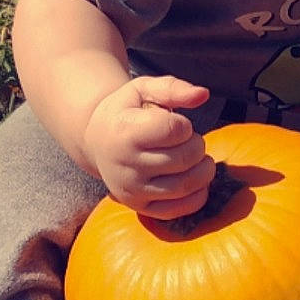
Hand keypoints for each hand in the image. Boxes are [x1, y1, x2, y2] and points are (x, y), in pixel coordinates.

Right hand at [82, 77, 214, 218]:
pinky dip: (198, 196)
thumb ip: (172, 88)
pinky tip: (195, 179)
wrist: (96, 141)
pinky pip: (179, 210)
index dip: (185, 125)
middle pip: (185, 157)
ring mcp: (132, 189)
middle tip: (188, 140)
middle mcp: (125, 164)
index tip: (176, 124)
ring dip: (204, 170)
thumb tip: (203, 94)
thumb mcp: (142, 89)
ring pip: (186, 185)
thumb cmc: (125, 112)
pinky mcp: (139, 207)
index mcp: (125, 131)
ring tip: (196, 158)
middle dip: (197, 145)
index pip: (175, 130)